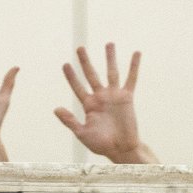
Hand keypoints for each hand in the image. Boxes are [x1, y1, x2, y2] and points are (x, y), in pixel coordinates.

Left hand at [55, 44, 151, 163]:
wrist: (120, 149)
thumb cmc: (101, 144)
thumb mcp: (82, 133)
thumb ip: (70, 120)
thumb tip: (56, 108)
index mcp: (88, 105)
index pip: (77, 87)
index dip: (71, 76)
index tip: (65, 64)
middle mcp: (100, 97)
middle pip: (91, 75)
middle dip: (85, 62)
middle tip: (79, 48)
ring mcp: (114, 96)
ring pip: (111, 72)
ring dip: (110, 58)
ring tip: (109, 43)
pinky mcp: (127, 97)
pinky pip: (131, 79)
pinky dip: (134, 66)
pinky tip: (136, 53)